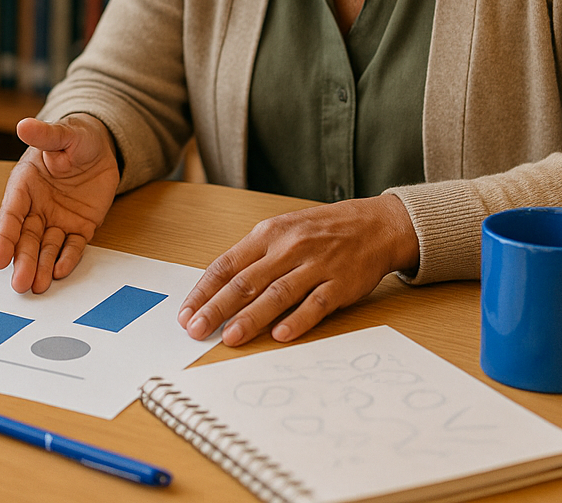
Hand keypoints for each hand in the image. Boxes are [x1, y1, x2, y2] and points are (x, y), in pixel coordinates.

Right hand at [0, 114, 121, 293]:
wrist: (102, 146)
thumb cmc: (76, 137)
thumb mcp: (64, 133)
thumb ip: (46, 135)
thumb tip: (24, 125)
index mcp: (25, 184)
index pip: (11, 214)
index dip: (4, 237)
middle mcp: (37, 206)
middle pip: (26, 237)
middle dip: (22, 260)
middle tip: (19, 284)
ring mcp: (57, 218)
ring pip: (46, 247)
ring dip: (41, 266)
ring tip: (37, 287)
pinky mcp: (79, 226)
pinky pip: (73, 246)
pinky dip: (68, 258)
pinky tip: (62, 272)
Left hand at [177, 194, 419, 345]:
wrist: (375, 224)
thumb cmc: (320, 231)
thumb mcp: (282, 232)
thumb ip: (254, 258)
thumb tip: (218, 290)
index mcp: (267, 235)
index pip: (226, 265)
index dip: (204, 291)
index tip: (186, 313)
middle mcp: (288, 248)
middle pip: (245, 282)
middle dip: (217, 308)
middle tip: (197, 330)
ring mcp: (315, 266)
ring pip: (276, 294)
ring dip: (251, 318)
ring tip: (230, 337)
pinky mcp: (340, 284)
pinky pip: (316, 304)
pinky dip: (298, 320)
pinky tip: (281, 335)